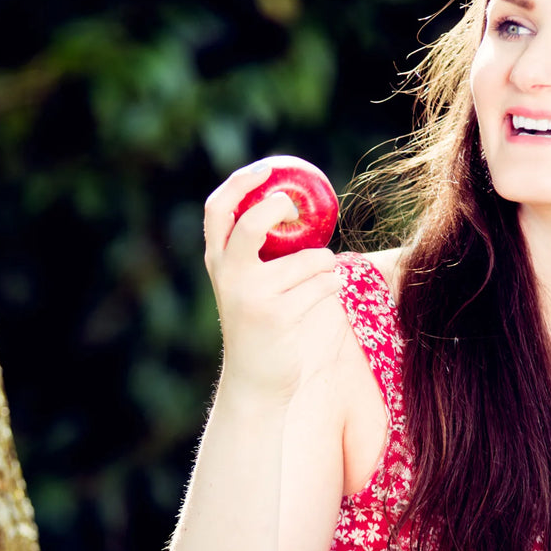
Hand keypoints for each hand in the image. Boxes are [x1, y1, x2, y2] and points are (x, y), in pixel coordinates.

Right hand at [203, 162, 341, 400]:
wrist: (256, 381)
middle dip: (278, 207)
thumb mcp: (247, 286)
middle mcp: (229, 276)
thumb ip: (258, 252)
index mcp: (218, 263)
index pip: (217, 209)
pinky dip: (332, 285)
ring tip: (321, 280)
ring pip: (310, 258)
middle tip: (296, 210)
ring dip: (327, 265)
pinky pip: (324, 284)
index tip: (268, 169)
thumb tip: (294, 207)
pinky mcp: (280, 316)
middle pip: (251, 223)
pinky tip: (323, 298)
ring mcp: (253, 296)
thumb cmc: (261, 325)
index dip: (241, 182)